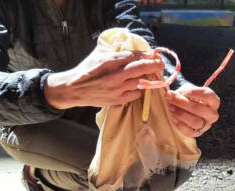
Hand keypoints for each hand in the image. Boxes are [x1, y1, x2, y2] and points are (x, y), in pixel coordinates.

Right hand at [44, 49, 163, 109]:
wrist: (74, 89)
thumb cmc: (86, 70)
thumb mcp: (98, 55)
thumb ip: (113, 50)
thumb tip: (129, 46)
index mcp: (109, 61)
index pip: (133, 56)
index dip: (146, 55)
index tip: (154, 55)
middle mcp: (115, 75)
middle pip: (141, 68)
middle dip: (154, 65)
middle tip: (160, 64)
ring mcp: (117, 89)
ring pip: (140, 82)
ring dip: (147, 78)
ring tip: (151, 76)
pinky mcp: (117, 100)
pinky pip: (135, 94)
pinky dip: (138, 90)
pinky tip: (137, 87)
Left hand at [166, 83, 219, 137]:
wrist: (186, 108)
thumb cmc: (188, 97)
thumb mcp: (187, 91)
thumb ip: (181, 92)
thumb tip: (170, 95)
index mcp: (214, 101)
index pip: (208, 96)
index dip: (194, 92)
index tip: (182, 91)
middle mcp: (212, 114)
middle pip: (200, 110)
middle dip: (183, 103)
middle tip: (171, 99)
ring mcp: (206, 125)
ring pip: (195, 122)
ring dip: (181, 114)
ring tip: (171, 108)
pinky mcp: (197, 133)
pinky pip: (189, 132)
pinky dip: (179, 124)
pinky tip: (173, 116)